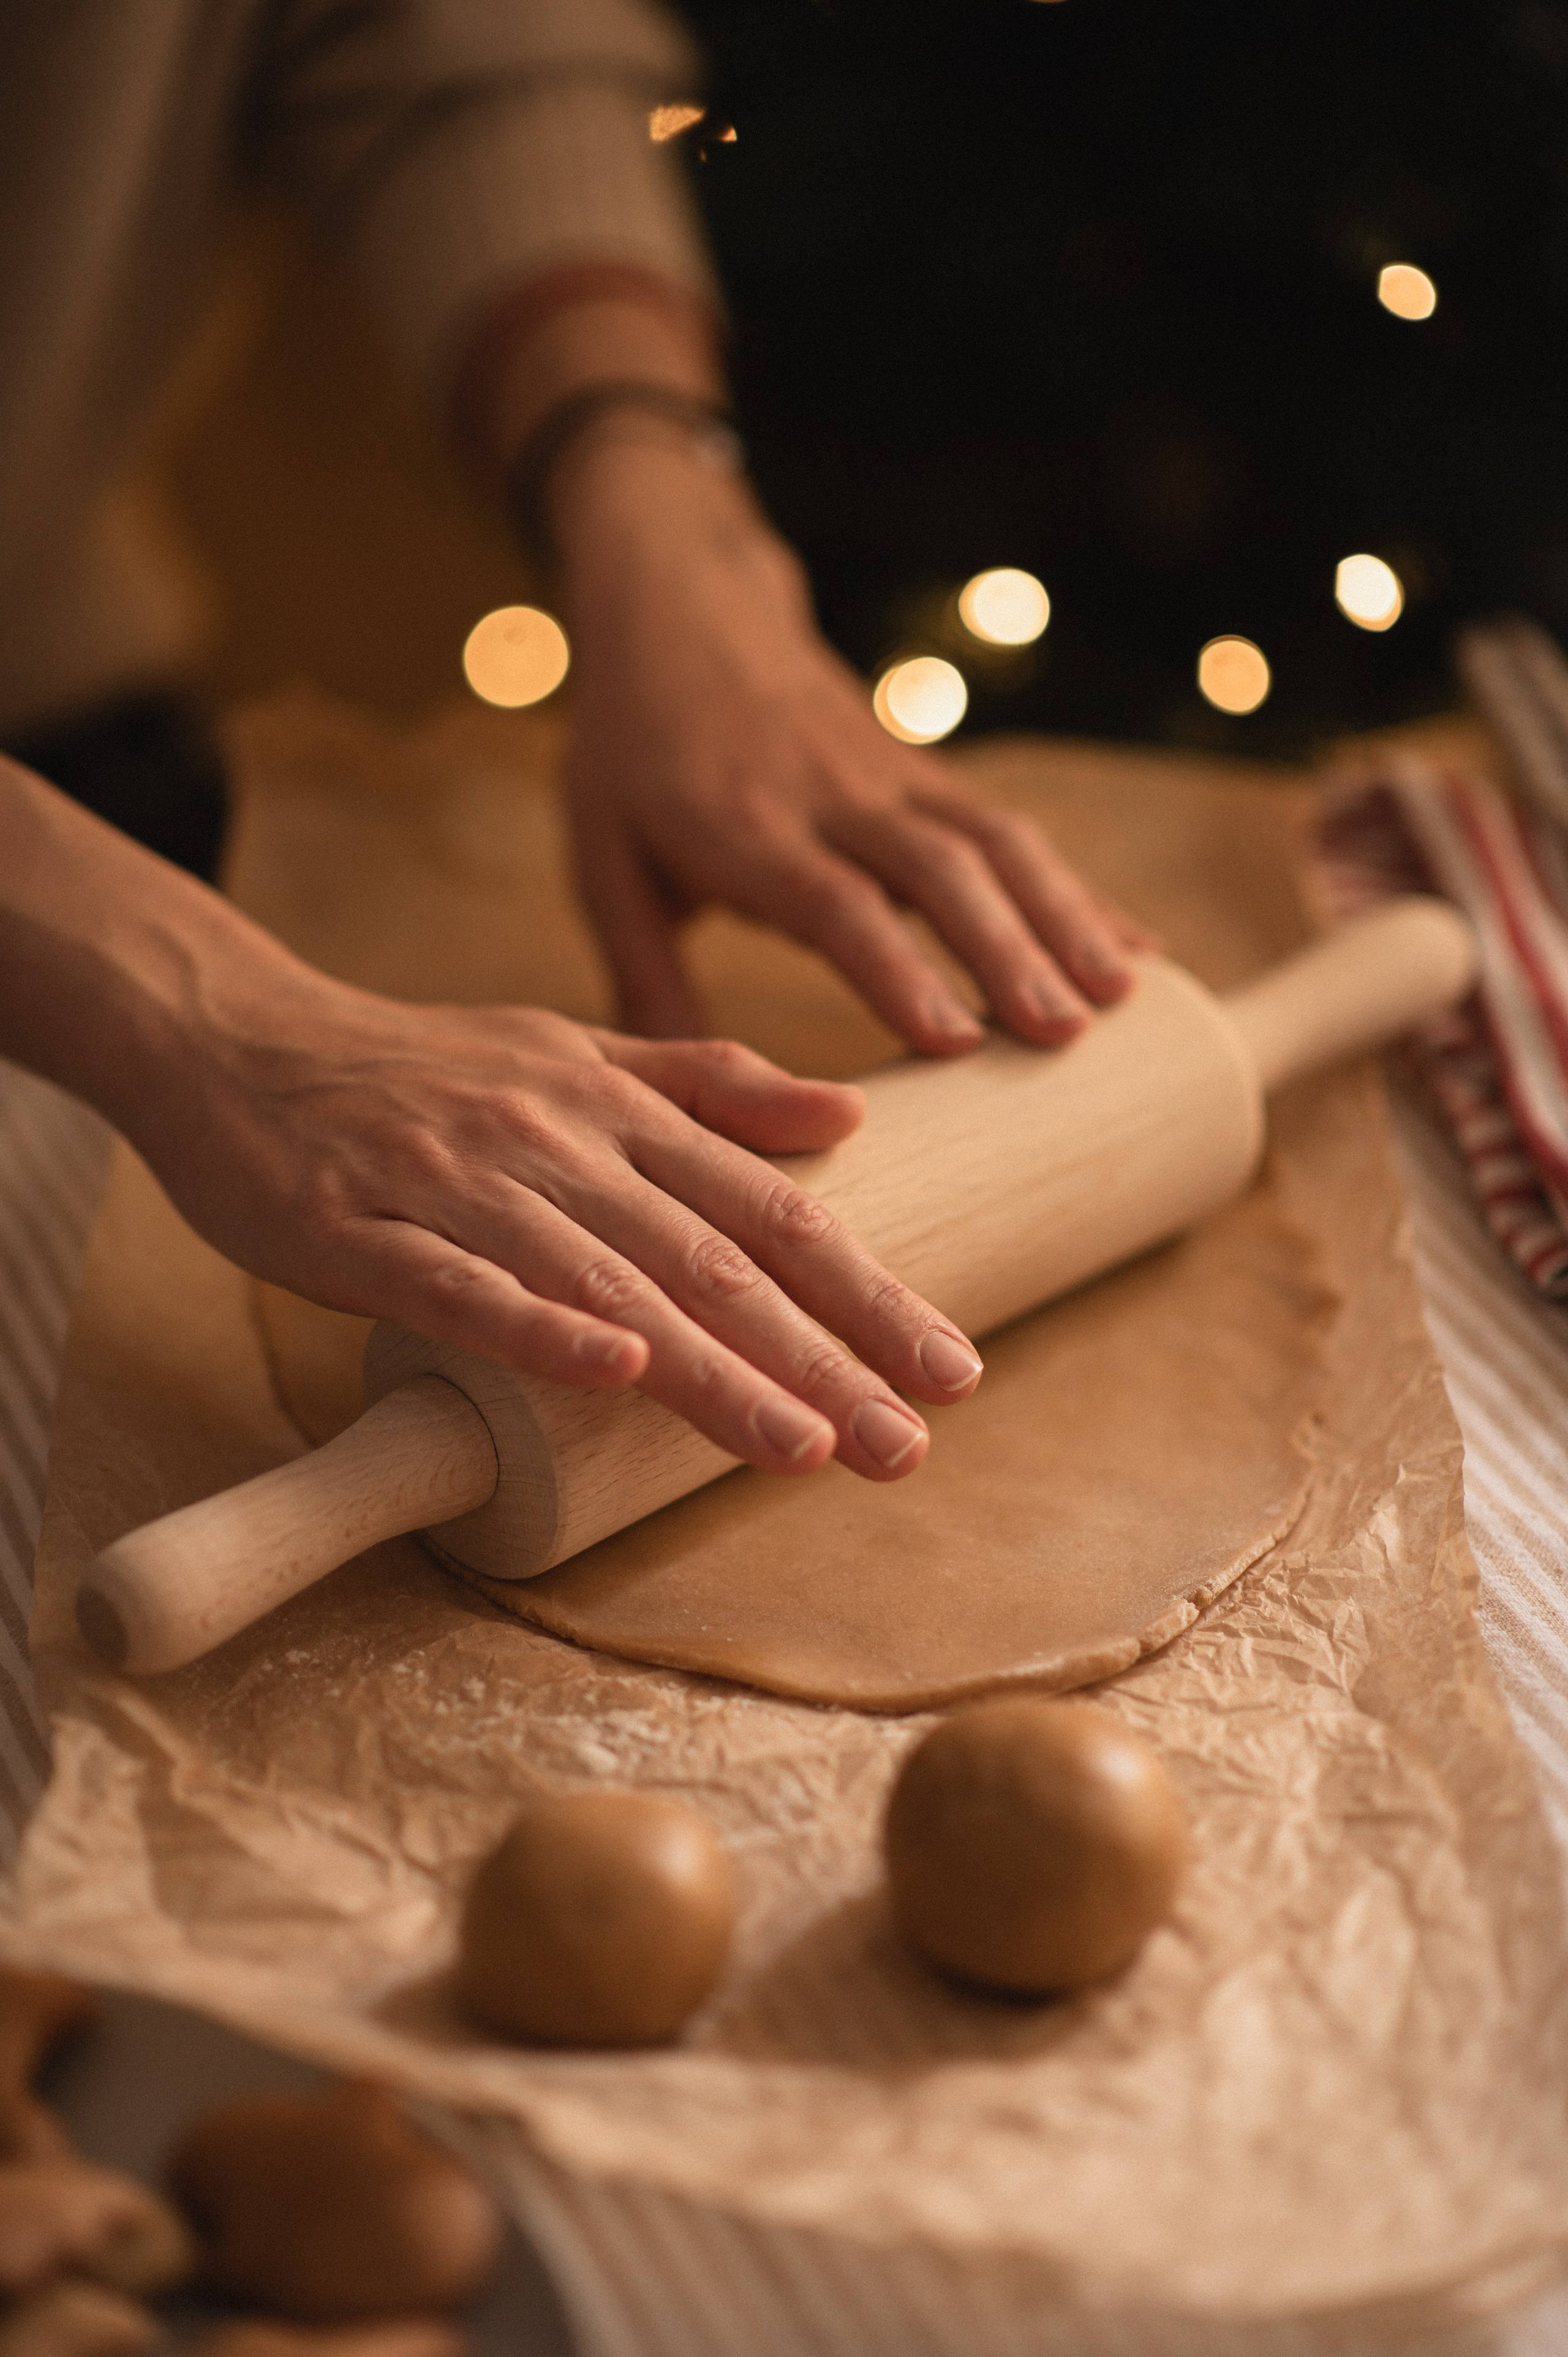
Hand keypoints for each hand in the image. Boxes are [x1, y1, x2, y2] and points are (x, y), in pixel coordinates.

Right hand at [147, 985, 983, 1480]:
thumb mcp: (575, 1051)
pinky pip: (460, 1286)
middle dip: (822, 1355)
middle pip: (712, 1258)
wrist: (236, 1038)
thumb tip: (845, 1119)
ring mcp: (459, 1184)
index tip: (951, 1368)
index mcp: (616, 1106)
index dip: (864, 1291)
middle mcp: (557, 1142)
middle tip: (914, 1444)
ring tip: (808, 1447)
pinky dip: (538, 1327)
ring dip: (714, 1367)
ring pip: (607, 1282)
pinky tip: (614, 1373)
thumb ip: (708, 1085)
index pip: (769, 1208)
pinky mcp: (360, 1229)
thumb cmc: (421, 1065)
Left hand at [554, 434, 1150, 1051]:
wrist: (680, 611)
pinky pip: (1010, 827)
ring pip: (995, 840)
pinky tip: (1133, 945)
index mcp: (743, 827)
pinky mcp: (926, 771)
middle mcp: (831, 797)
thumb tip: (684, 1101)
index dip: (897, 966)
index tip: (955, 1040)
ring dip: (1064, 914)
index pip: (834, 901)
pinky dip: (1075, 888)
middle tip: (1065, 1035)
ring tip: (1124, 996)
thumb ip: (641, 976)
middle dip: (1008, 951)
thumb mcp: (601, 862)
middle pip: (937, 870)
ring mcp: (889, 776)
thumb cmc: (632, 753)